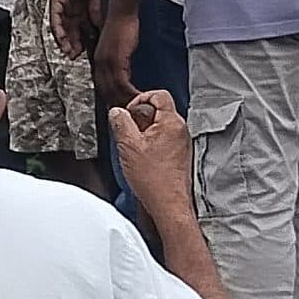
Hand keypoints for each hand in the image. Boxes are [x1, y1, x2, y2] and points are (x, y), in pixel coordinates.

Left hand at [51, 0, 99, 59]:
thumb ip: (95, 13)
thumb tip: (99, 27)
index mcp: (77, 10)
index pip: (77, 29)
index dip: (79, 41)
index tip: (83, 53)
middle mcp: (67, 9)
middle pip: (67, 31)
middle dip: (70, 44)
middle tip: (73, 57)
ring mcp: (60, 5)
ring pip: (59, 26)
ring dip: (63, 39)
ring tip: (67, 51)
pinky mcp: (56, 0)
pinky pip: (55, 16)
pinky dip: (58, 27)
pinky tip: (61, 36)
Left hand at [92, 8, 141, 110]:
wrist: (121, 14)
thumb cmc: (123, 29)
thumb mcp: (119, 51)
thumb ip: (120, 64)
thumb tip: (127, 76)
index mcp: (99, 63)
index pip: (102, 87)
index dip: (110, 100)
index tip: (119, 110)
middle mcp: (99, 65)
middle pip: (106, 92)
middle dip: (117, 106)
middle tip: (129, 117)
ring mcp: (105, 63)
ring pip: (113, 90)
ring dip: (126, 102)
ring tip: (137, 112)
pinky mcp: (115, 60)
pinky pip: (122, 83)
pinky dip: (131, 93)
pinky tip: (140, 98)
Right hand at [109, 90, 188, 222]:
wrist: (168, 203)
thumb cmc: (154, 179)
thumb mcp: (127, 145)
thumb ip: (120, 122)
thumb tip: (117, 112)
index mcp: (171, 123)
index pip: (158, 95)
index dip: (140, 99)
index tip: (128, 112)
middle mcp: (180, 131)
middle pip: (158, 110)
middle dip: (139, 118)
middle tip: (127, 132)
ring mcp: (181, 143)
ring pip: (159, 125)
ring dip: (143, 132)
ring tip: (133, 148)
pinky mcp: (179, 154)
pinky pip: (162, 139)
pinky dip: (149, 143)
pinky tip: (140, 157)